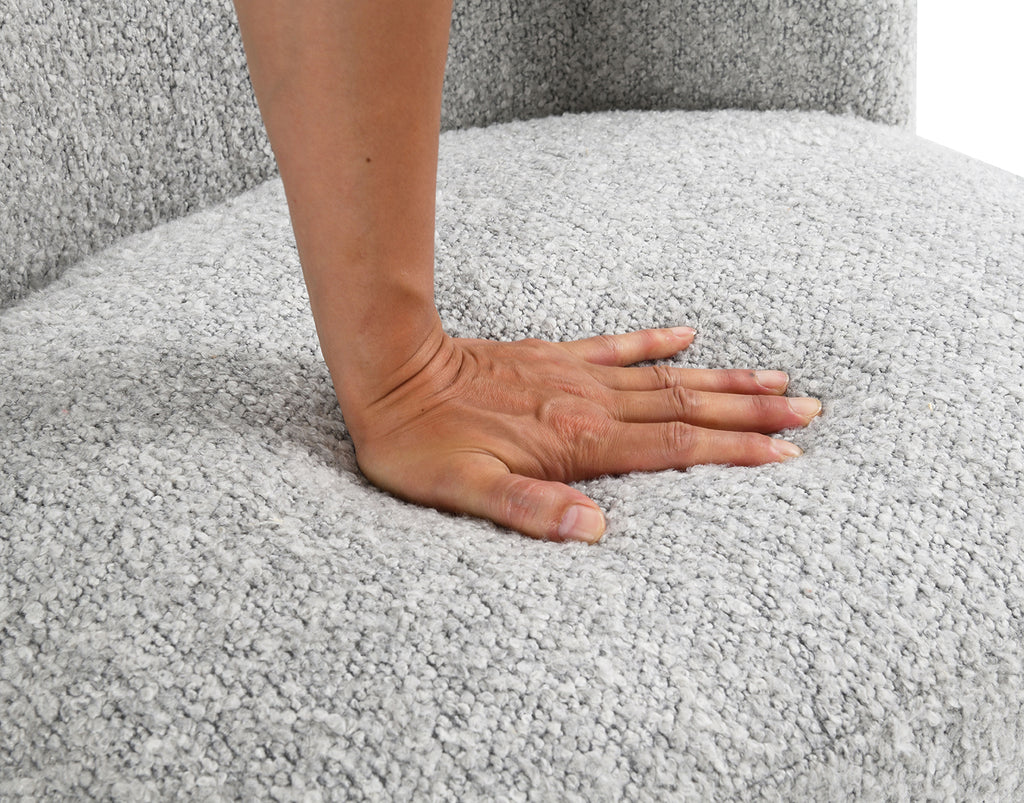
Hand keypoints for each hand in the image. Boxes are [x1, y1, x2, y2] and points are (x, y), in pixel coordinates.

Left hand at [345, 325, 820, 543]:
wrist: (390, 372)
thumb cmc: (421, 444)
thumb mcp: (464, 492)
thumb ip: (530, 511)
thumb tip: (597, 531)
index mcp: (577, 442)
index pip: (673, 449)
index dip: (732, 451)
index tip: (786, 453)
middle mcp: (588, 404)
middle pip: (686, 409)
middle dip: (750, 412)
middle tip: (809, 410)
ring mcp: (575, 375)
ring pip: (665, 378)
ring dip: (722, 380)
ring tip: (775, 378)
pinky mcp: (556, 357)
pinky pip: (617, 345)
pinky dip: (656, 342)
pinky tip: (687, 336)